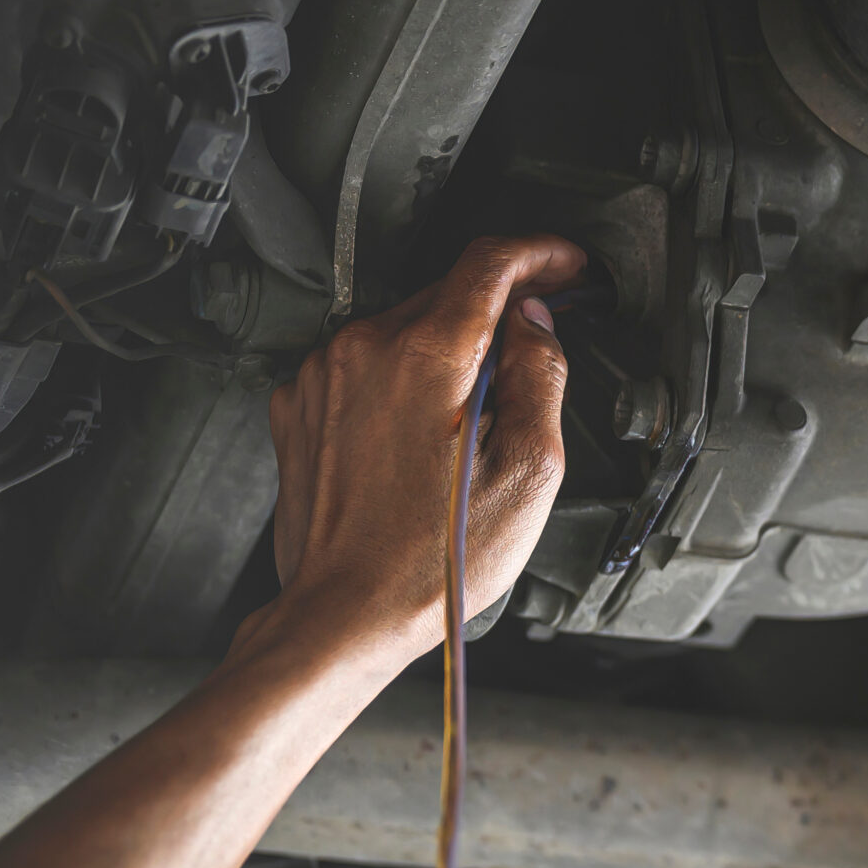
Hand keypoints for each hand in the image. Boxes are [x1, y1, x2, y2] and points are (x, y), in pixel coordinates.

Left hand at [251, 236, 583, 671]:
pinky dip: (403, 379)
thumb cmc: (432, 561)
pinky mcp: (301, 404)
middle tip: (533, 362)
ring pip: (406, 329)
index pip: (489, 262)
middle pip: (448, 294)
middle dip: (499, 316)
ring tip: (474, 424)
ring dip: (450, 353)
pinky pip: (366, 364)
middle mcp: (364, 351)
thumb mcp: (531, 471)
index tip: (565, 266)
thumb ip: (542, 376)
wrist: (344, 613)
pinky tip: (424, 437)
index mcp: (427, 356)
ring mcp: (324, 376)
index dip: (541, 254)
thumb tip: (536, 325)